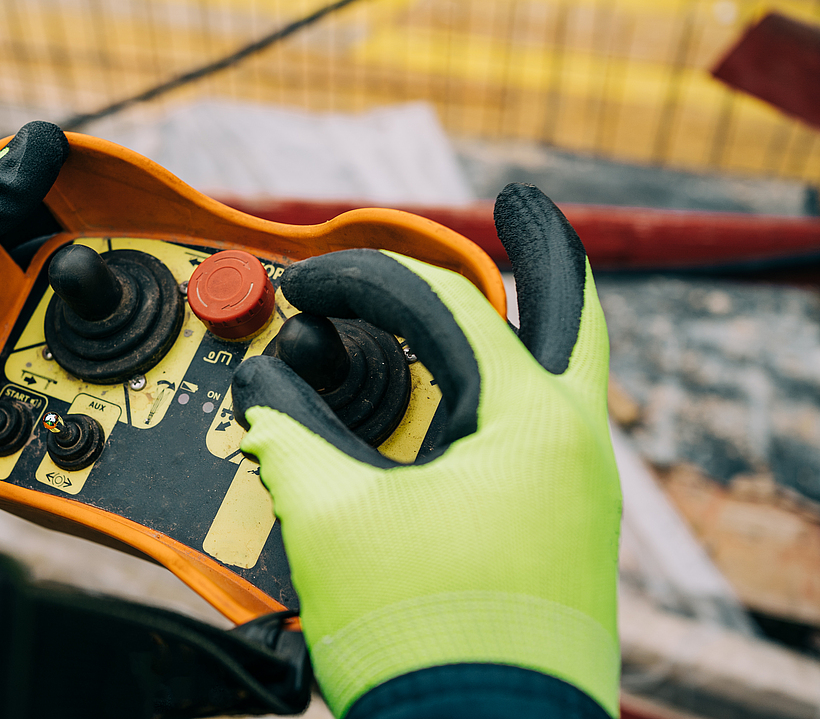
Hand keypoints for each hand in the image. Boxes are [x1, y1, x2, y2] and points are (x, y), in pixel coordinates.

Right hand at [232, 184, 619, 716]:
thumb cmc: (424, 641)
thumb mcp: (334, 516)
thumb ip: (291, 430)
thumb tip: (262, 387)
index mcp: (529, 426)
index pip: (441, 308)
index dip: (361, 282)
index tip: (307, 290)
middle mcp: (573, 448)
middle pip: (574, 312)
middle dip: (543, 246)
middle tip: (521, 200)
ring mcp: (578, 490)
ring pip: (571, 371)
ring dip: (533, 318)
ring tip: (503, 281)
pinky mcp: (563, 527)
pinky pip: (547, 427)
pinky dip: (511, 386)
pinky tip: (471, 392)